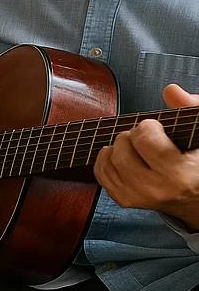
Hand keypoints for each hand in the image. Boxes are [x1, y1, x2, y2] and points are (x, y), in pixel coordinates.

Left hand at [95, 83, 198, 228]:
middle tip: (146, 137)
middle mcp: (157, 189)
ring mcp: (138, 198)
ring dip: (119, 146)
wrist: (197, 196)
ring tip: (137, 147)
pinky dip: (107, 159)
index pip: (145, 139)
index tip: (158, 128)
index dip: (149, 127)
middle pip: (123, 150)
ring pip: (110, 161)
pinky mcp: (125, 200)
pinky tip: (123, 155)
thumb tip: (170, 90)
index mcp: (180, 175)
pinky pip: (101, 173)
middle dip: (132, 135)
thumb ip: (190, 108)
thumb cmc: (197, 158)